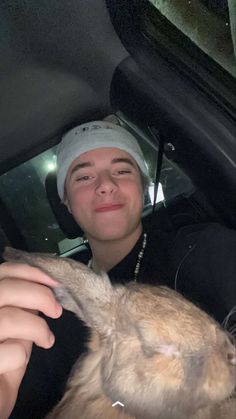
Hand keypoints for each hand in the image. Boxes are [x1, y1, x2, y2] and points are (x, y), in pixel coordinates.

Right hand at [0, 262, 61, 418]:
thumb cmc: (2, 365)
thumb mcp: (12, 332)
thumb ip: (22, 310)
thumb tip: (44, 290)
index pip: (2, 273)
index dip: (30, 272)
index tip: (54, 282)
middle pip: (6, 289)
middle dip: (40, 295)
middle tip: (57, 311)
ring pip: (9, 318)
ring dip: (37, 327)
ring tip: (47, 339)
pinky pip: (10, 351)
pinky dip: (22, 354)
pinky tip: (22, 361)